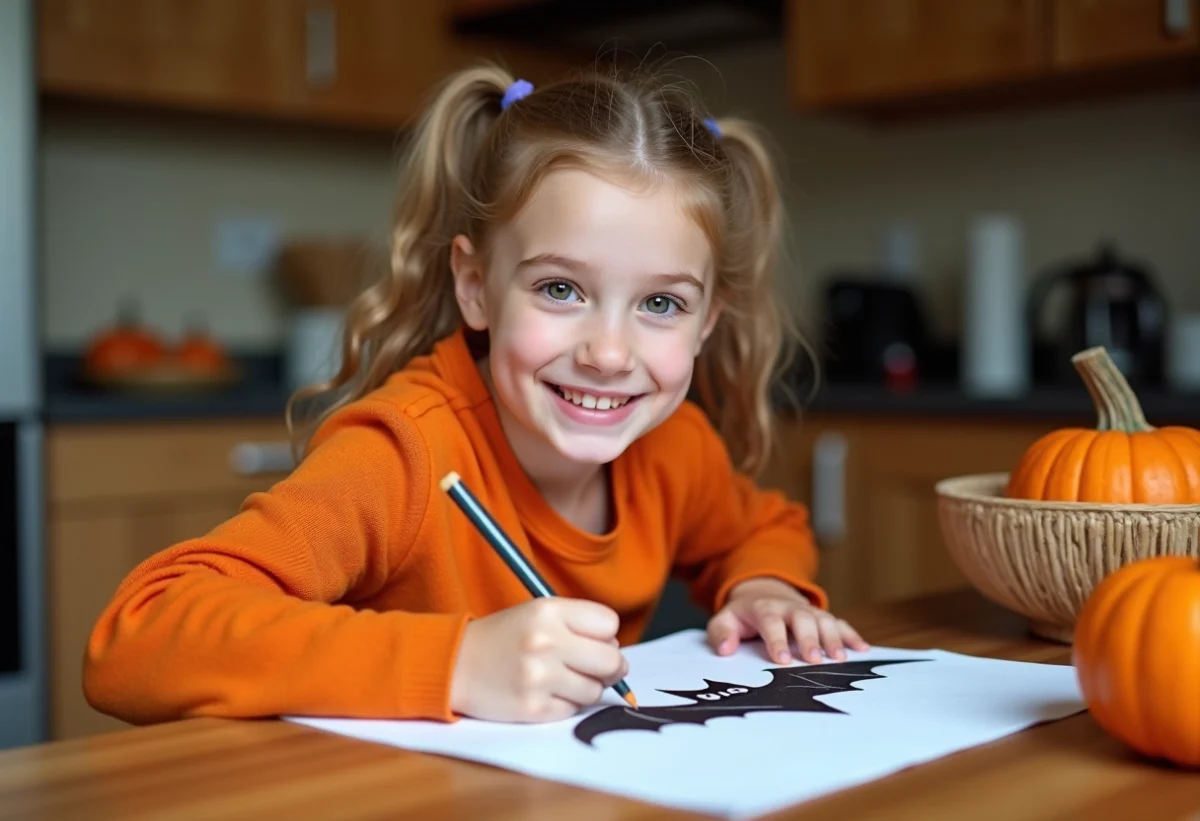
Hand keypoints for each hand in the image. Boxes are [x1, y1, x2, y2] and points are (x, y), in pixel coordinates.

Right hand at [449, 598, 628, 722]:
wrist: (454, 665)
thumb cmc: (503, 637)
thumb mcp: (537, 613)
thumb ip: (578, 625)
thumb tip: (617, 652)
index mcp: (548, 611)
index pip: (609, 624)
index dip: (605, 635)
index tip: (592, 641)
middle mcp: (545, 642)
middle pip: (612, 661)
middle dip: (609, 667)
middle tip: (595, 668)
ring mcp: (539, 677)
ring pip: (595, 690)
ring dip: (584, 688)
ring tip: (559, 679)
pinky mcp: (532, 709)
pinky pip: (572, 710)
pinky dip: (564, 704)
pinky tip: (544, 693)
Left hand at [706, 577, 868, 663]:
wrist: (762, 592)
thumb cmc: (743, 615)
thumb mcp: (724, 620)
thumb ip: (721, 634)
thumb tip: (725, 650)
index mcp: (764, 608)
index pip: (771, 622)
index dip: (777, 640)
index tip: (783, 660)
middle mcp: (789, 607)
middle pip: (802, 619)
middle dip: (809, 639)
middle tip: (815, 661)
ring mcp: (808, 611)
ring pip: (823, 620)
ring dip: (833, 638)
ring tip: (840, 659)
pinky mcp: (821, 617)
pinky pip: (839, 623)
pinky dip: (851, 635)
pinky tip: (863, 649)